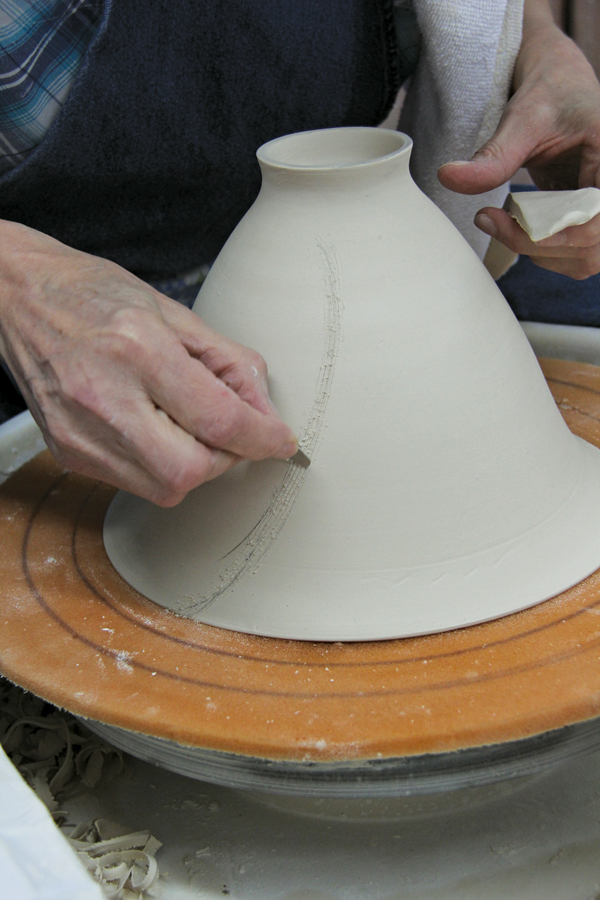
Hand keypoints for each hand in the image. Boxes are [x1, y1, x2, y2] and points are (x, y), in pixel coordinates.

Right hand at [0, 222, 296, 505]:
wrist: (17, 299)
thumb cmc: (92, 295)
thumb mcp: (173, 311)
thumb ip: (229, 364)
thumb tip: (265, 413)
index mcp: (137, 349)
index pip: (219, 419)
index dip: (262, 438)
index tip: (282, 441)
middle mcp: (104, 397)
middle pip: (192, 470)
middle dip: (225, 456)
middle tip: (225, 427)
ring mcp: (80, 433)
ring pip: (166, 488)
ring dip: (194, 463)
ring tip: (182, 420)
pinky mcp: (67, 454)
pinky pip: (136, 483)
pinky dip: (161, 463)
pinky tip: (152, 427)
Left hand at [438, 0, 599, 278]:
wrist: (558, 85)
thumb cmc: (551, 91)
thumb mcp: (523, 118)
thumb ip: (494, 155)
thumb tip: (449, 177)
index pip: (593, 224)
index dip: (546, 236)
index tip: (493, 219)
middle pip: (589, 249)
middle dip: (536, 245)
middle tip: (490, 220)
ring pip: (584, 258)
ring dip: (539, 251)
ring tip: (501, 220)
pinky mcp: (592, 217)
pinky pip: (575, 252)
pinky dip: (543, 247)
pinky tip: (517, 224)